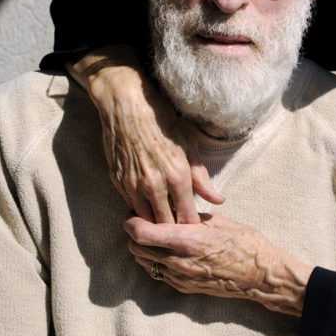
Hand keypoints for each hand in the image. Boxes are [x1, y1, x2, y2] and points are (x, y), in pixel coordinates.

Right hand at [68, 46, 224, 223]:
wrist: (126, 105)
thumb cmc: (163, 120)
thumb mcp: (190, 144)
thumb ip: (202, 177)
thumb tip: (218, 200)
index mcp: (177, 177)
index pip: (187, 220)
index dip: (192, 228)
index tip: (196, 230)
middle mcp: (154, 186)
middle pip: (166, 226)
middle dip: (174, 231)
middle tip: (180, 231)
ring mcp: (133, 185)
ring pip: (146, 220)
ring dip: (155, 222)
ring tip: (164, 221)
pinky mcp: (118, 182)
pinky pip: (131, 206)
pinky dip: (140, 209)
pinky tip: (148, 204)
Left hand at [125, 213, 312, 315]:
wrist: (261, 276)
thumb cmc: (245, 243)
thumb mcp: (218, 221)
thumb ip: (191, 216)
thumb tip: (174, 208)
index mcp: (187, 240)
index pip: (141, 233)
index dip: (131, 222)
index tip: (133, 212)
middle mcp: (179, 262)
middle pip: (136, 248)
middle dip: (132, 234)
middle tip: (141, 221)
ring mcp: (180, 278)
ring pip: (143, 262)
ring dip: (142, 248)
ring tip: (153, 235)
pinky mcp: (184, 288)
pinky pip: (158, 274)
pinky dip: (154, 261)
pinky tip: (166, 250)